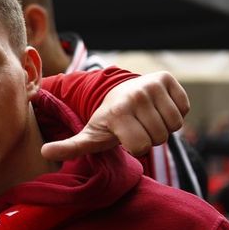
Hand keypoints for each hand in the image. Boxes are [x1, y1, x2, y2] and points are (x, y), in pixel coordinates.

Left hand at [41, 72, 188, 161]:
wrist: (120, 91)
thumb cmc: (108, 120)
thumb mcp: (89, 136)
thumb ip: (70, 147)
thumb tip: (44, 151)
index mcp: (117, 111)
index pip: (142, 146)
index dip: (135, 147)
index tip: (125, 136)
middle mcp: (136, 95)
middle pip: (159, 137)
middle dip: (150, 137)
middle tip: (137, 127)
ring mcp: (152, 84)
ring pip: (174, 125)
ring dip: (163, 126)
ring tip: (147, 118)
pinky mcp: (167, 78)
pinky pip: (183, 109)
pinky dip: (175, 112)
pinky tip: (158, 108)